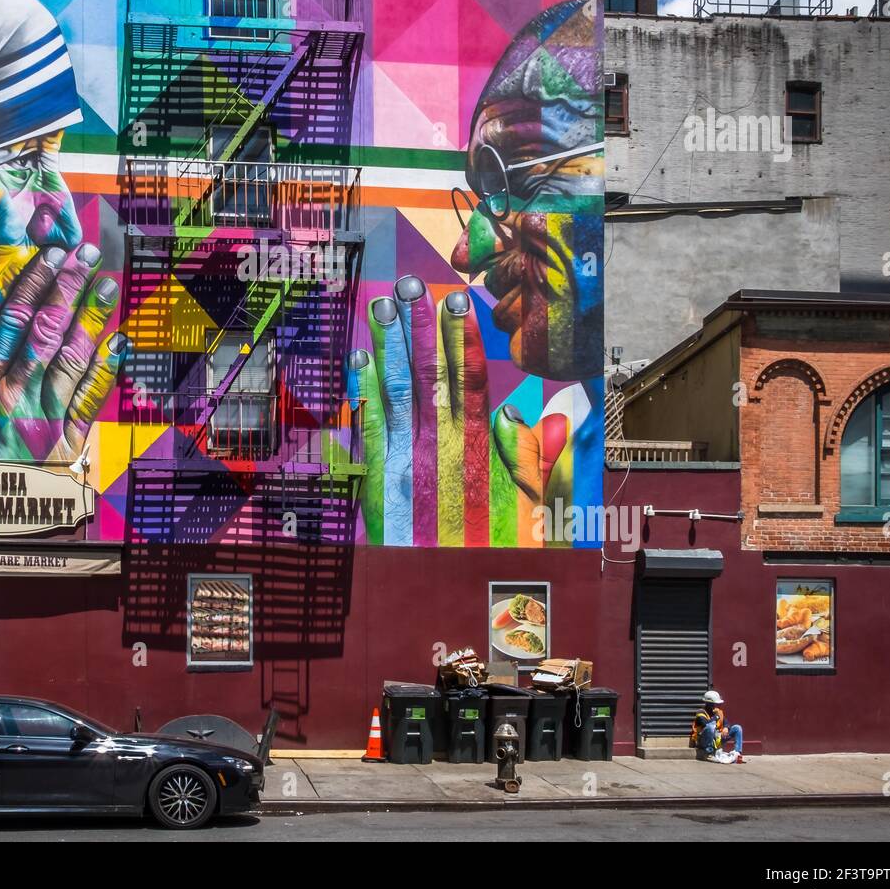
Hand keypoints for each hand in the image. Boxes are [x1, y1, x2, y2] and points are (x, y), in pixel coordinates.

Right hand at [0, 241, 128, 463]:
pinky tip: (119, 340)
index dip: (32, 286)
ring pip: (71, 359)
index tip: (49, 254)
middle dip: (68, 289)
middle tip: (87, 254)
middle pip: (46, 333)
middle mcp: (15, 397)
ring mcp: (45, 420)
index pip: (10, 325)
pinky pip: (90, 399)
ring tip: (106, 284)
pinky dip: (106, 368)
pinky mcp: (68, 443)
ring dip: (90, 319)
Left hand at [346, 275, 574, 545]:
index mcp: (476, 452)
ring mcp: (404, 462)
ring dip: (387, 347)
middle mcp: (437, 449)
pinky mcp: (378, 480)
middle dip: (418, 328)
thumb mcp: (531, 513)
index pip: (468, 381)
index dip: (461, 339)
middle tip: (410, 286)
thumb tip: (523, 412)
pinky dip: (363, 392)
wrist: (449, 601)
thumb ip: (531, 461)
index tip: (456, 301)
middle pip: (427, 376)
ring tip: (381, 307)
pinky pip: (368, 426)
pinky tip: (358, 361)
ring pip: (394, 392)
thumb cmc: (496, 556)